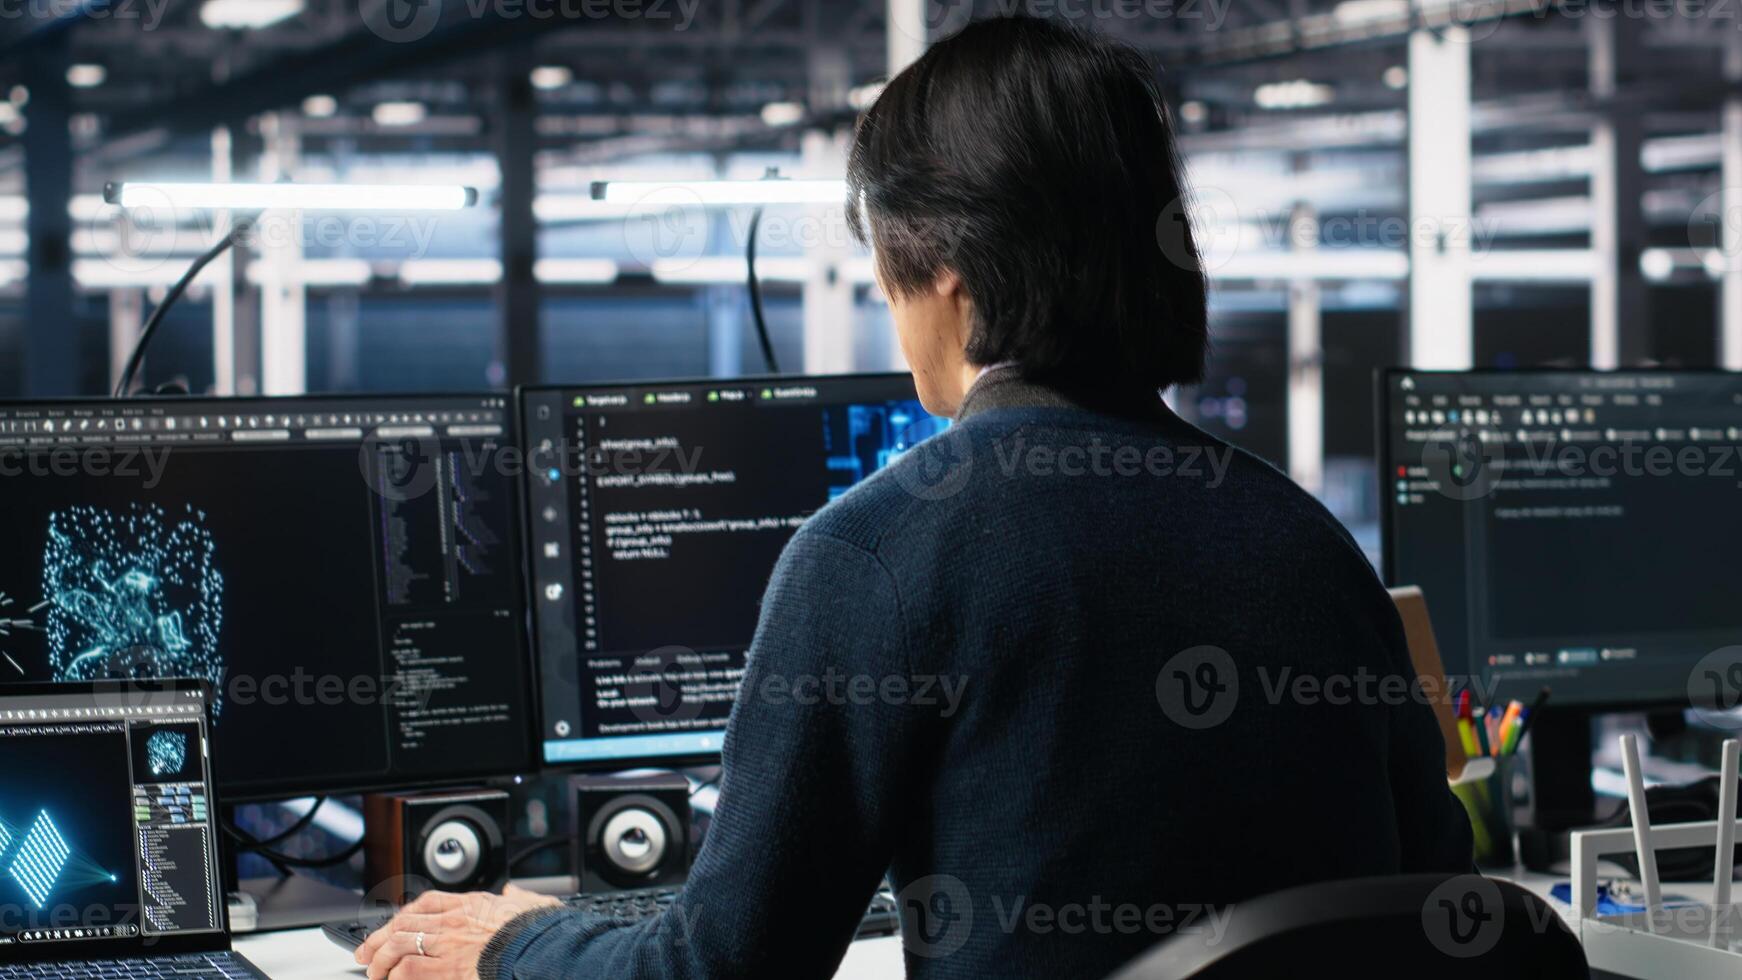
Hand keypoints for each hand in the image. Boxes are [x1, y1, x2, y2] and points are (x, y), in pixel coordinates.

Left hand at [356, 884, 561, 978]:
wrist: (543, 947)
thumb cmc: (539, 930)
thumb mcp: (531, 903)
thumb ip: (518, 897)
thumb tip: (514, 893)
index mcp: (473, 903)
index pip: (427, 902)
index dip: (403, 915)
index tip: (393, 925)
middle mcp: (455, 920)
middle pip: (403, 922)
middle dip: (379, 937)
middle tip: (366, 951)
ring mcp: (449, 943)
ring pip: (399, 944)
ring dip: (381, 959)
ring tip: (374, 972)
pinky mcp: (447, 968)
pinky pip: (409, 969)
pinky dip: (397, 976)